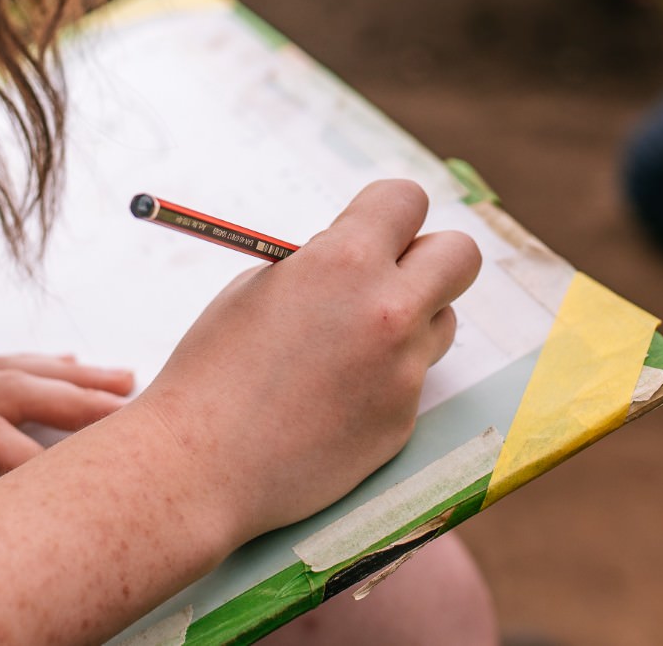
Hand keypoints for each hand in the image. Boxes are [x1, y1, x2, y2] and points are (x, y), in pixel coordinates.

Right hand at [132, 180, 480, 542]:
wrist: (201, 464)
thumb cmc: (213, 368)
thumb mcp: (259, 287)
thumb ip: (322, 265)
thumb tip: (362, 256)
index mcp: (345, 261)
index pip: (407, 199)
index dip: (388, 212)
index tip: (371, 230)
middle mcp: (388, 310)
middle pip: (460, 255)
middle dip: (430, 257)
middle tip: (391, 277)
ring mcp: (402, 369)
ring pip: (442, 321)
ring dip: (411, 322)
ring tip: (348, 346)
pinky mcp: (403, 420)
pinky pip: (412, 379)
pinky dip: (383, 380)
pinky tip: (331, 399)